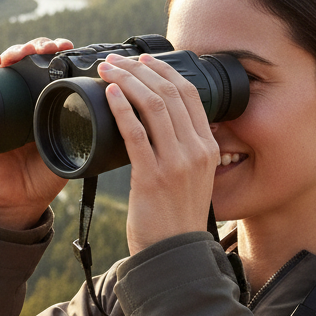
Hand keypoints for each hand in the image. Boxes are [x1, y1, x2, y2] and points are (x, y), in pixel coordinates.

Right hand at [0, 37, 73, 229]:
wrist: (16, 199)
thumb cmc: (45, 177)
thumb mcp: (69, 153)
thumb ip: (83, 138)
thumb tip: (105, 118)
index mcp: (48, 104)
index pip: (53, 68)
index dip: (58, 52)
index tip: (68, 46)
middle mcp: (26, 98)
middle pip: (30, 61)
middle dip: (37, 46)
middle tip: (47, 46)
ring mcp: (3, 102)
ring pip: (7, 66)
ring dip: (14, 52)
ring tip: (22, 52)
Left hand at [98, 53, 218, 254]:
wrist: (173, 255)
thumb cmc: (176, 219)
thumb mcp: (194, 179)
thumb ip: (185, 152)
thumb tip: (163, 127)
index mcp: (208, 148)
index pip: (191, 95)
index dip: (165, 71)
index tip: (144, 60)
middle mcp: (196, 151)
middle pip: (171, 93)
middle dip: (141, 69)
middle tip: (116, 60)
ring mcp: (176, 163)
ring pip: (153, 106)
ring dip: (127, 81)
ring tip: (107, 69)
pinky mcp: (152, 177)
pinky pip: (135, 133)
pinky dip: (121, 108)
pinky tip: (109, 94)